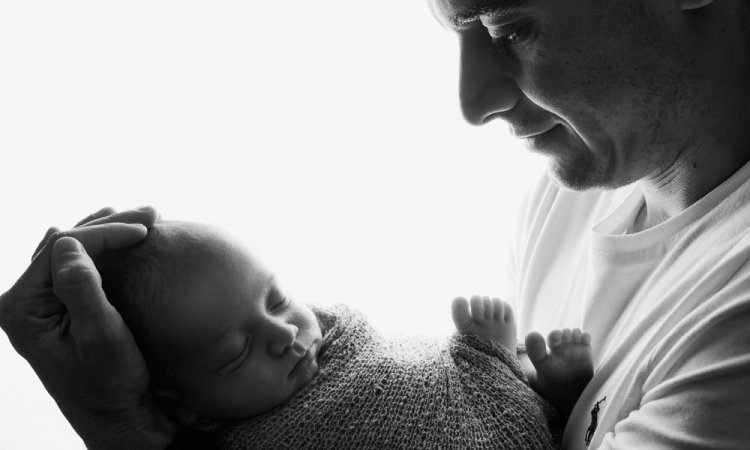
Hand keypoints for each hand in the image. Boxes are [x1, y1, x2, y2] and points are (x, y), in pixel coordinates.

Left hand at [0, 207, 176, 449]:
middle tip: (154, 214)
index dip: (105, 233)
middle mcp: (23, 302)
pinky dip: (104, 245)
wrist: (119, 414)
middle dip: (110, 225)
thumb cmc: (113, 383)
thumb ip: (81, 289)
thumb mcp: (101, 338)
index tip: (147, 230)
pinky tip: (124, 233)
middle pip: (65, 242)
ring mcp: (40, 302)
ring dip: (108, 228)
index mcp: (22, 309)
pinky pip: (77, 262)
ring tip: (145, 217)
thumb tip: (67, 242)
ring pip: (71, 246)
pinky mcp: (60, 304)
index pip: (62, 248)